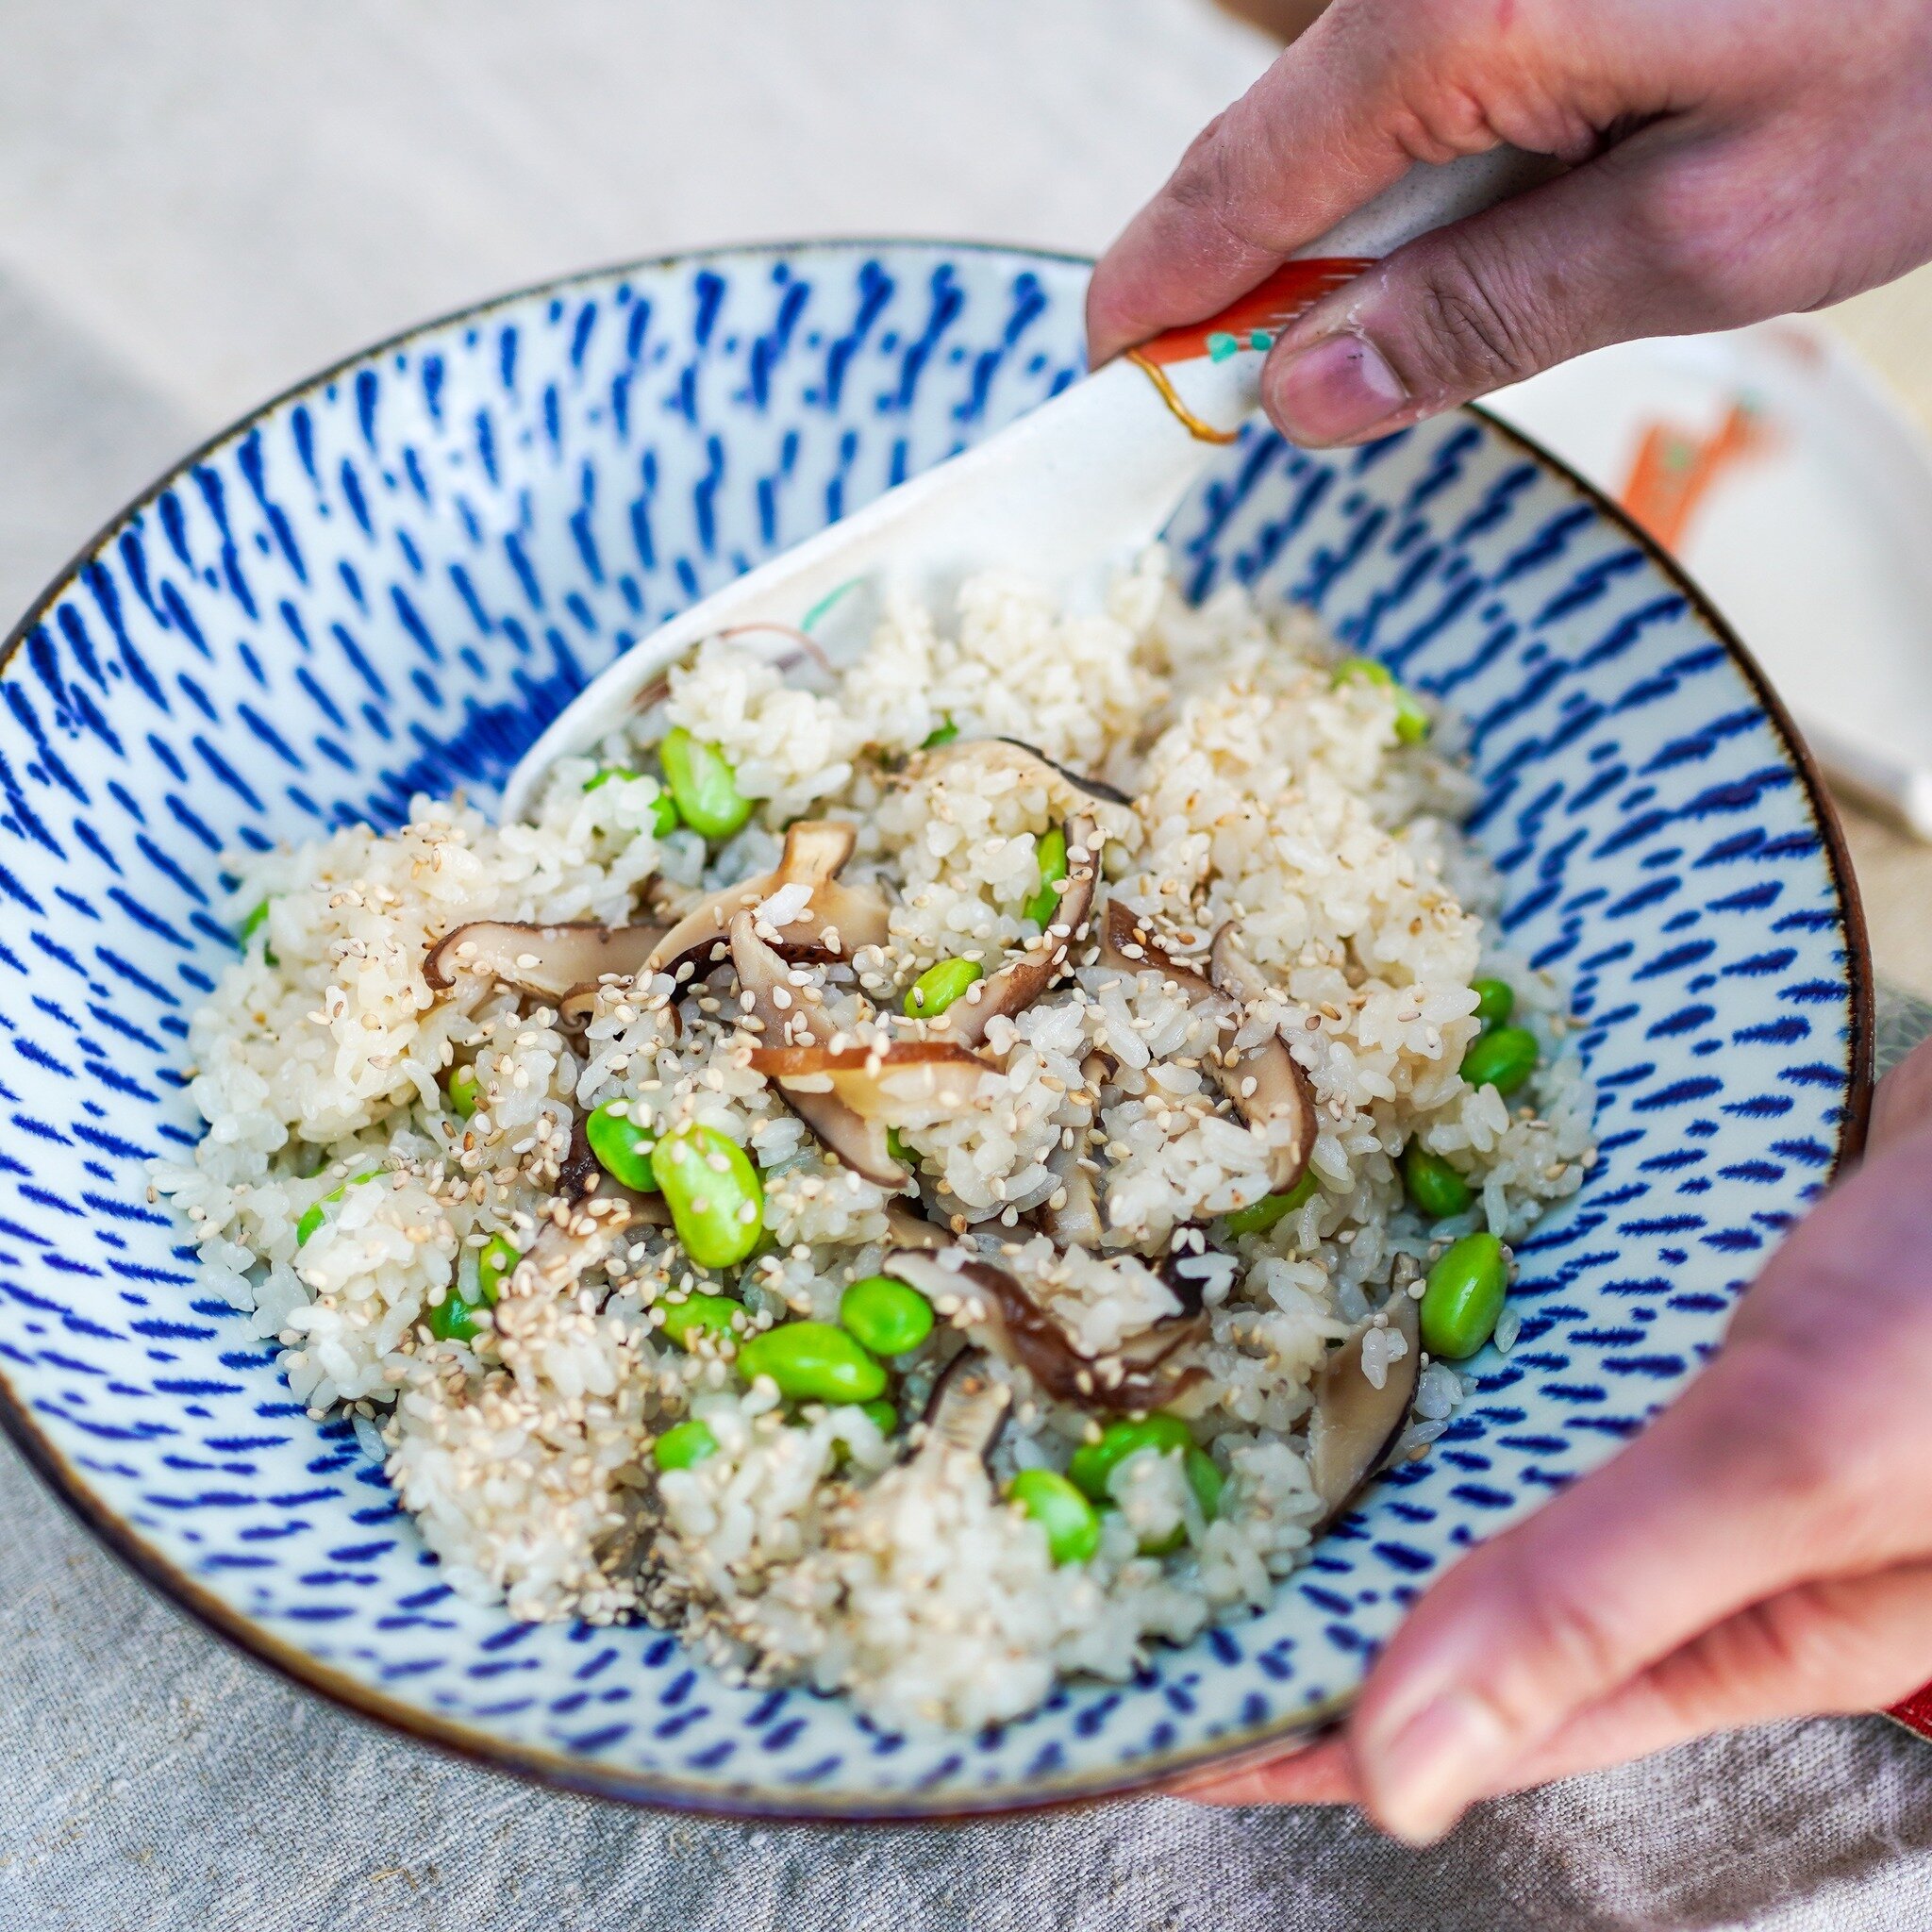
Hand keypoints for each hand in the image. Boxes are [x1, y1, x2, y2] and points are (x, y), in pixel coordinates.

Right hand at [1089, 0, 1931, 445]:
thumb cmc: (1931, 46)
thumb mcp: (1709, 235)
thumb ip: (1489, 315)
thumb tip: (1312, 393)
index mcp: (1463, 23)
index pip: (1236, 191)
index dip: (1158, 301)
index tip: (1114, 386)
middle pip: (1274, 151)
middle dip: (1252, 286)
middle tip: (1259, 401)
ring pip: (1354, 117)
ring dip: (1361, 237)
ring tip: (1412, 329)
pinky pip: (1434, 70)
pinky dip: (1435, 171)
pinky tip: (1504, 223)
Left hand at [1171, 1036, 1931, 1839]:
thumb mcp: (1800, 1466)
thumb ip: (1603, 1598)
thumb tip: (1399, 1773)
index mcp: (1733, 1630)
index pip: (1481, 1715)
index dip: (1311, 1730)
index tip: (1147, 1725)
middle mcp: (1686, 1533)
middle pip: (1458, 1586)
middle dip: (1303, 1587)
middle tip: (1129, 1562)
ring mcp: (1669, 1408)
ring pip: (1478, 1455)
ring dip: (1351, 1450)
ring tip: (1192, 1434)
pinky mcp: (1663, 1304)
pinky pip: (1515, 1336)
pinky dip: (1426, 1329)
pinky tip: (1329, 1296)